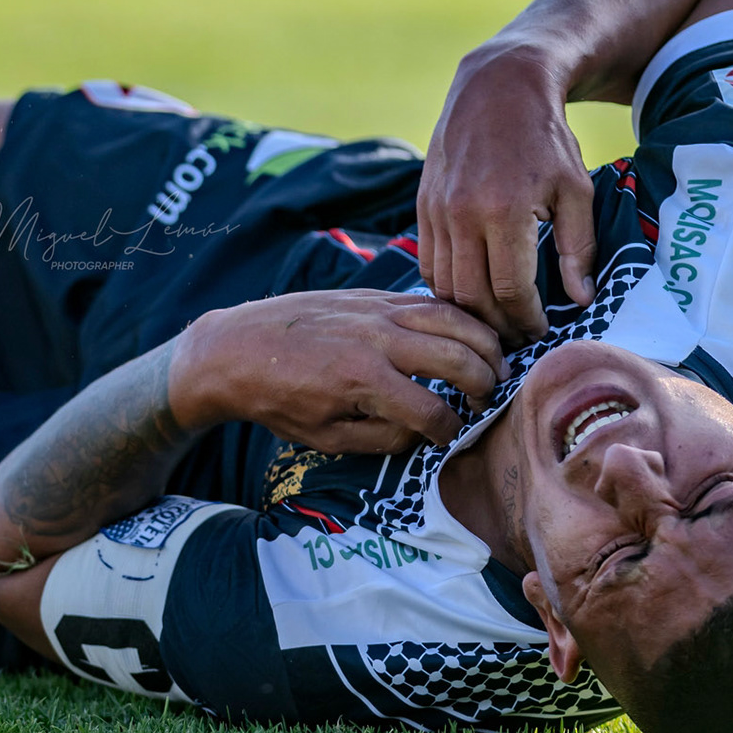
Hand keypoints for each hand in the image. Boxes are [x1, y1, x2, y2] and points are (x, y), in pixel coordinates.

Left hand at [168, 290, 509, 454]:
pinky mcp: (371, 294)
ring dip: (484, 343)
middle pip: (457, 358)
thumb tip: (423, 431)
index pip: (433, 411)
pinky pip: (428, 301)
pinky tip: (468, 334)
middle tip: (491, 400)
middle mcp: (377, 339)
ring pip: (451, 320)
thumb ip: (380, 438)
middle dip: (484, 384)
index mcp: (363, 381)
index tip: (454, 437)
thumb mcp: (324, 437)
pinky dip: (457, 317)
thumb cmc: (276, 399)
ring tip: (497, 365)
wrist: (236, 349)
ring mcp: (376, 310)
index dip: (451, 431)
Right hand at [415, 45, 597, 347]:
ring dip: (469, 311)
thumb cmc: (545, 139)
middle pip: (472, 297)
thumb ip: (577, 248)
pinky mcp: (422, 206)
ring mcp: (436, 210)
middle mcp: (462, 213)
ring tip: (495, 320)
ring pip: (444, 285)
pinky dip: (445, 287)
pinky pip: (428, 262)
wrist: (496, 88)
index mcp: (505, 210)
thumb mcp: (576, 190)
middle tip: (518, 336)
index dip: (528, 320)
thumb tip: (581, 299)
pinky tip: (470, 292)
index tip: (542, 331)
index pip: (511, 290)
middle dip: (497, 326)